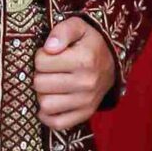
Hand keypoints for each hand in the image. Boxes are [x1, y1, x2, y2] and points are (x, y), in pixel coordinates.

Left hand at [34, 16, 115, 130]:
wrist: (111, 62)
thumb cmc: (89, 43)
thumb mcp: (78, 27)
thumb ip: (62, 31)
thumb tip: (49, 48)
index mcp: (84, 59)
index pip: (40, 61)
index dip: (41, 56)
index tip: (50, 55)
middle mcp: (86, 83)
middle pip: (40, 84)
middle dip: (40, 74)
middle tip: (50, 70)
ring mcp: (86, 102)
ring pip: (45, 104)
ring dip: (42, 94)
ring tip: (51, 85)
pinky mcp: (85, 114)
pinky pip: (57, 124)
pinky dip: (48, 116)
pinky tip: (50, 102)